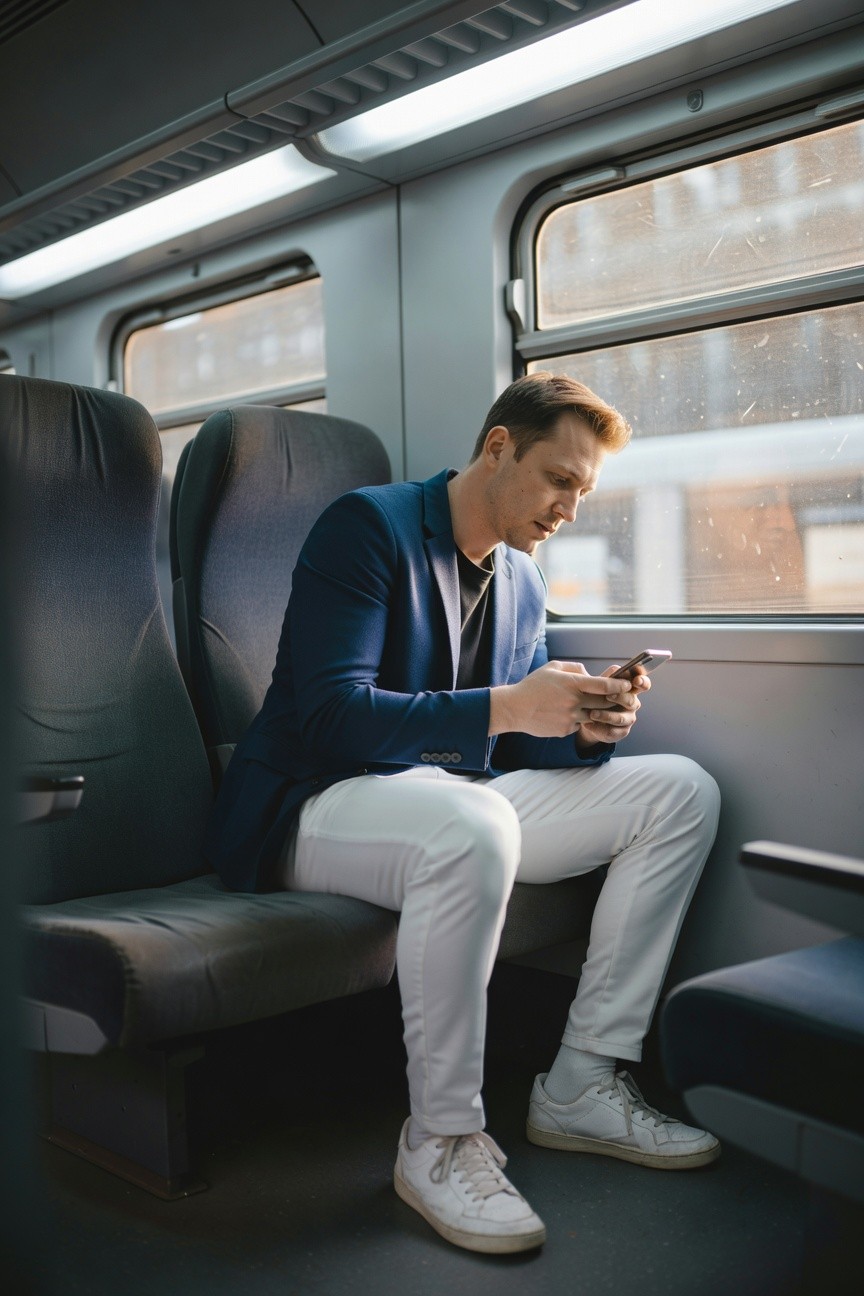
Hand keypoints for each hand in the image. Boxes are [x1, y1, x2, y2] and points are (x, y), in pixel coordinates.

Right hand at [489, 661, 634, 738]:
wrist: (514, 709)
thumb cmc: (533, 685)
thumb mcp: (552, 667)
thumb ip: (575, 668)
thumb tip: (590, 674)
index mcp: (572, 684)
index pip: (603, 685)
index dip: (619, 685)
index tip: (627, 684)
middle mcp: (574, 702)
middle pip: (604, 703)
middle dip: (613, 699)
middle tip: (617, 696)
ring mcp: (571, 718)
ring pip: (594, 715)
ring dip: (594, 711)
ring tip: (585, 705)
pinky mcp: (566, 730)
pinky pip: (580, 724)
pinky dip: (578, 719)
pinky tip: (564, 714)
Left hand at [576, 665, 649, 746]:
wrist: (589, 717)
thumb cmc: (597, 696)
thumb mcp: (600, 685)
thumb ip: (608, 677)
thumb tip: (616, 670)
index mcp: (630, 689)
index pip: (643, 684)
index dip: (642, 681)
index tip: (636, 680)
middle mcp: (632, 703)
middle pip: (631, 701)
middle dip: (620, 698)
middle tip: (607, 696)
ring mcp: (628, 718)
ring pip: (621, 719)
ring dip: (606, 716)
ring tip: (592, 714)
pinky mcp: (621, 732)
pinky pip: (612, 731)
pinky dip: (599, 728)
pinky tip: (588, 725)